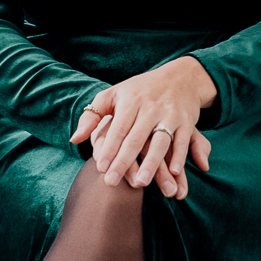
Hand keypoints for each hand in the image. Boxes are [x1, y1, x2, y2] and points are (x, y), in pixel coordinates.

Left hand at [68, 56, 216, 199]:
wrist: (179, 77)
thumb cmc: (139, 90)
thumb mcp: (113, 95)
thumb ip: (92, 116)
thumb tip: (74, 139)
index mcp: (130, 101)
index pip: (118, 128)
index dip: (109, 149)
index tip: (100, 168)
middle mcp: (150, 108)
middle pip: (135, 138)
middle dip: (123, 162)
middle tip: (111, 183)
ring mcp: (170, 114)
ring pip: (160, 142)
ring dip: (151, 163)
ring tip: (140, 183)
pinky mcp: (186, 121)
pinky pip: (182, 140)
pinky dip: (179, 156)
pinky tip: (174, 172)